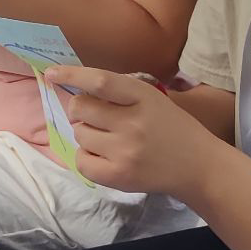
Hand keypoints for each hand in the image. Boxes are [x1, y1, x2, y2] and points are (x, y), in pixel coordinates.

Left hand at [49, 64, 218, 200]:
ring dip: (86, 133)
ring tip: (108, 139)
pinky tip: (104, 155)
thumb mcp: (152, 99)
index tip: (52, 73)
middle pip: (81, 108)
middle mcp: (132, 123)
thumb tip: (75, 87)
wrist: (198, 166)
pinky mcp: (118, 176)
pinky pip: (81, 161)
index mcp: (143, 97)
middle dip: (81, 109)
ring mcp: (124, 151)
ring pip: (79, 134)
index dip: (72, 75)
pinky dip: (86, 156)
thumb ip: (119, 93)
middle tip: (97, 116)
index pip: (100, 82)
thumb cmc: (172, 127)